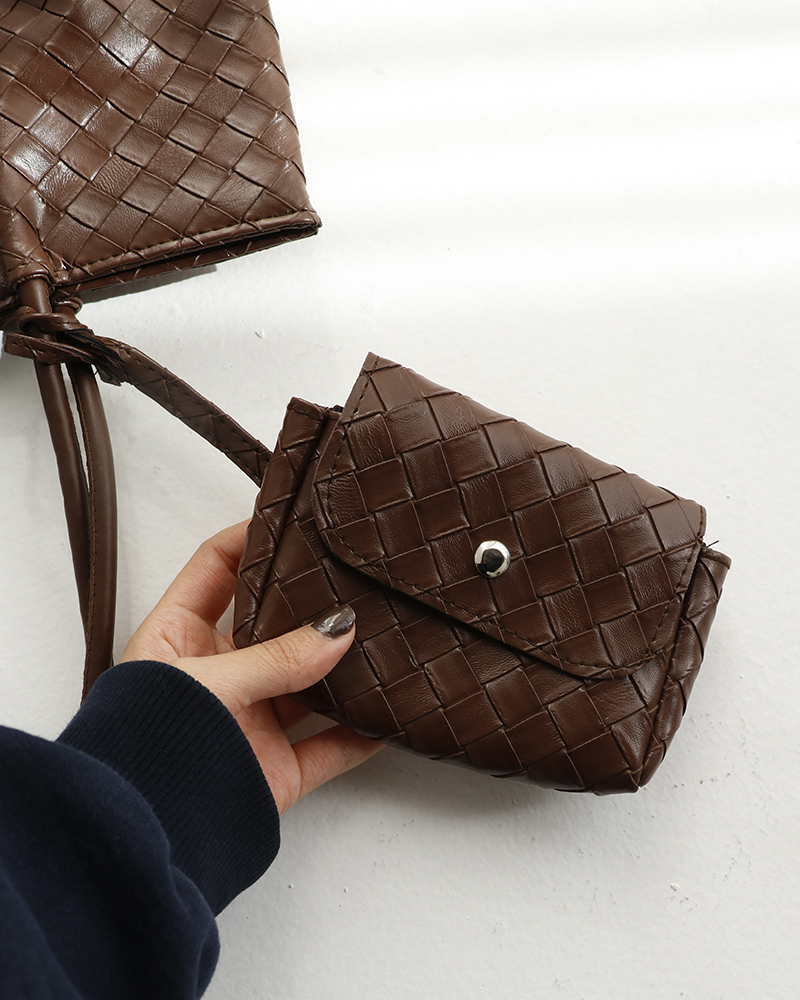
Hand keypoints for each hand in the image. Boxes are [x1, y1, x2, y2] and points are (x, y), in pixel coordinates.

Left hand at [121, 521, 381, 813]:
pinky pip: (330, 744)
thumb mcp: (210, 682)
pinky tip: (389, 712)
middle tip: (351, 578)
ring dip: (343, 668)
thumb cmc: (144, 750)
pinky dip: (362, 731)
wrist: (144, 839)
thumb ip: (277, 657)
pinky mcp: (276, 769)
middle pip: (272, 623)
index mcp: (178, 638)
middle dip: (310, 605)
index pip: (216, 568)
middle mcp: (217, 675)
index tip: (293, 519)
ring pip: (309, 683)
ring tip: (382, 638)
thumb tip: (339, 628)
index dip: (250, 538)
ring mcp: (249, 721)